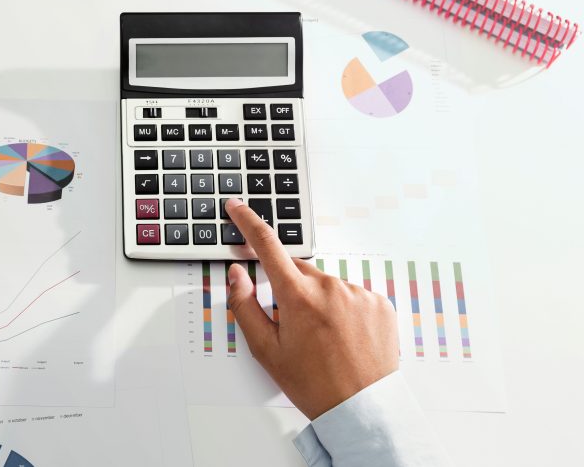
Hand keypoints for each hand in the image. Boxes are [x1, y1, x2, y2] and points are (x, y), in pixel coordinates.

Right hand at [224, 198, 398, 419]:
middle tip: (291, 325)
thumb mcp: (266, 350)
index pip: (266, 246)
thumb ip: (245, 306)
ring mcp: (357, 293)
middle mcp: (330, 287)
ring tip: (323, 339)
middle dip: (289, 289)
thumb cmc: (315, 384)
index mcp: (298, 296)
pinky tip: (343, 336)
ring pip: (324, 285)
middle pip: (297, 271)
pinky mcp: (378, 303)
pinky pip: (350, 295)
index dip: (248, 223)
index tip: (238, 208)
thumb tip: (237, 274)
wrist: (363, 408)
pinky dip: (342, 309)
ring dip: (317, 301)